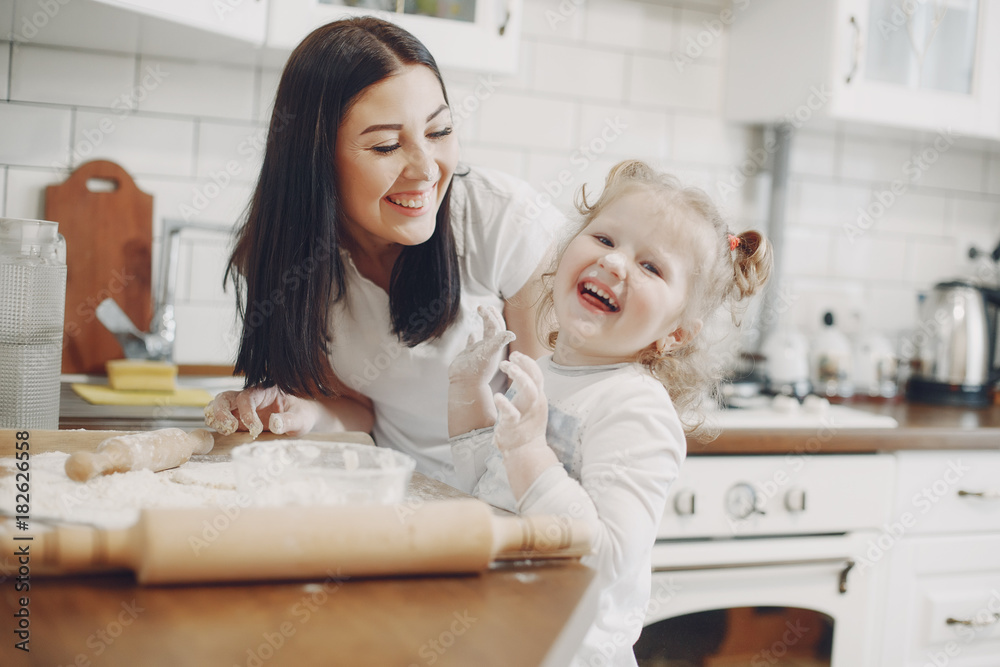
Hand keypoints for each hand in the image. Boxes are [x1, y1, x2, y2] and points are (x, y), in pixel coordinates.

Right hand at [203, 386, 321, 438]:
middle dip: (222, 411)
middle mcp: (250, 397)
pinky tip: (223, 433)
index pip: (248, 398)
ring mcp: (242, 408)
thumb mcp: (301, 418)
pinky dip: (216, 424)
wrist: (303, 417)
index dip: (247, 413)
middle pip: (225, 397)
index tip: (255, 430)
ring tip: (226, 431)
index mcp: (265, 391)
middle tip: (229, 428)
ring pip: (218, 406)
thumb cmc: (302, 414)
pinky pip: (220, 418)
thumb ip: (289, 420)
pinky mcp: (238, 420)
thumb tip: (275, 424)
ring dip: (216, 417)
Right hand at [448, 305, 515, 386]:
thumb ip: (498, 343)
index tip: (484, 308)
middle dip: (490, 316)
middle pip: (492, 328)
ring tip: (480, 312)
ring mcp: (479, 352)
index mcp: (493, 346)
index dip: (492, 316)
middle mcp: (488, 348)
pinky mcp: (469, 357)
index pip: (496, 327)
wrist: (465, 385)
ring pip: (484, 335)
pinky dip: (472, 338)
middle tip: (483, 306)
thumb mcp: (488, 355)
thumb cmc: (476, 371)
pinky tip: (471, 333)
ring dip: (483, 323)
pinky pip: (472, 345)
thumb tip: (512, 333)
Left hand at [492, 351, 547, 453]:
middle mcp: (535, 404)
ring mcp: (526, 414)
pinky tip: (497, 396)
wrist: (527, 452)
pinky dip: (505, 404)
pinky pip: (512, 413)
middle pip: (536, 379)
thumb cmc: (527, 426)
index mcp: (538, 398)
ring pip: (529, 392)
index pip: (537, 375)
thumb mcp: (532, 406)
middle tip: (512, 356)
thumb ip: (528, 390)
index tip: (515, 354)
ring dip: (521, 377)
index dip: (528, 362)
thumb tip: (521, 371)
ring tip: (508, 366)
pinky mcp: (515, 425)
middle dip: (526, 365)